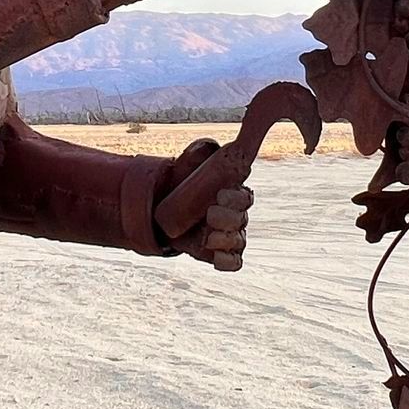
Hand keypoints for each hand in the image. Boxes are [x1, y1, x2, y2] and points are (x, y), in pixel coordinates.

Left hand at [159, 137, 253, 270]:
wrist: (163, 209)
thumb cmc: (182, 183)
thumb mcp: (189, 164)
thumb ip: (200, 151)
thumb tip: (209, 146)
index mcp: (234, 194)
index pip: (245, 197)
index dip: (236, 198)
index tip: (220, 195)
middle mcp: (237, 216)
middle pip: (241, 220)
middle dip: (228, 218)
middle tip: (210, 215)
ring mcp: (231, 236)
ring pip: (238, 241)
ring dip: (225, 240)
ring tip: (208, 237)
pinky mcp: (222, 254)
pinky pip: (234, 262)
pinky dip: (227, 262)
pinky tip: (216, 257)